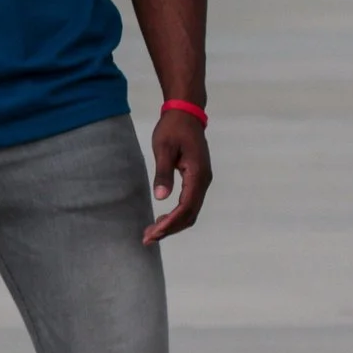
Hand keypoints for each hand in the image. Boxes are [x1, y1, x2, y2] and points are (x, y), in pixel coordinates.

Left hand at [143, 109, 212, 243]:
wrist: (186, 114)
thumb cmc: (172, 129)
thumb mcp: (164, 149)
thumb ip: (162, 173)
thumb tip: (160, 198)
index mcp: (197, 174)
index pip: (186, 207)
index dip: (170, 223)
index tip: (153, 233)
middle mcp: (203, 181)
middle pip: (190, 214)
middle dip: (170, 229)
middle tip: (148, 238)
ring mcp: (202, 180)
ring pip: (191, 211)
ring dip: (173, 224)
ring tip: (152, 233)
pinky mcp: (197, 179)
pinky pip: (189, 203)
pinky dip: (176, 215)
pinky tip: (162, 219)